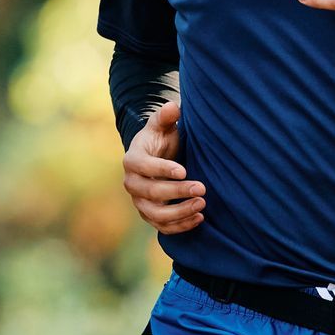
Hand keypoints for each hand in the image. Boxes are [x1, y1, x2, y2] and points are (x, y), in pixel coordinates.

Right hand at [122, 100, 205, 234]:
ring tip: (202, 204)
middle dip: (177, 192)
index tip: (184, 170)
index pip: (143, 167)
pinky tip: (199, 217)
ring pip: (156, 214)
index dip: (162, 170)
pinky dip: (181, 226)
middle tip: (202, 188)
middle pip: (151, 193)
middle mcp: (132, 183)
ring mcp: (140, 202)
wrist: (154, 159)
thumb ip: (165, 116)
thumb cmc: (159, 139)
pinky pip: (162, 226)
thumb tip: (172, 107)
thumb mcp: (161, 125)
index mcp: (132, 159)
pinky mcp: (150, 215)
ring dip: (180, 213)